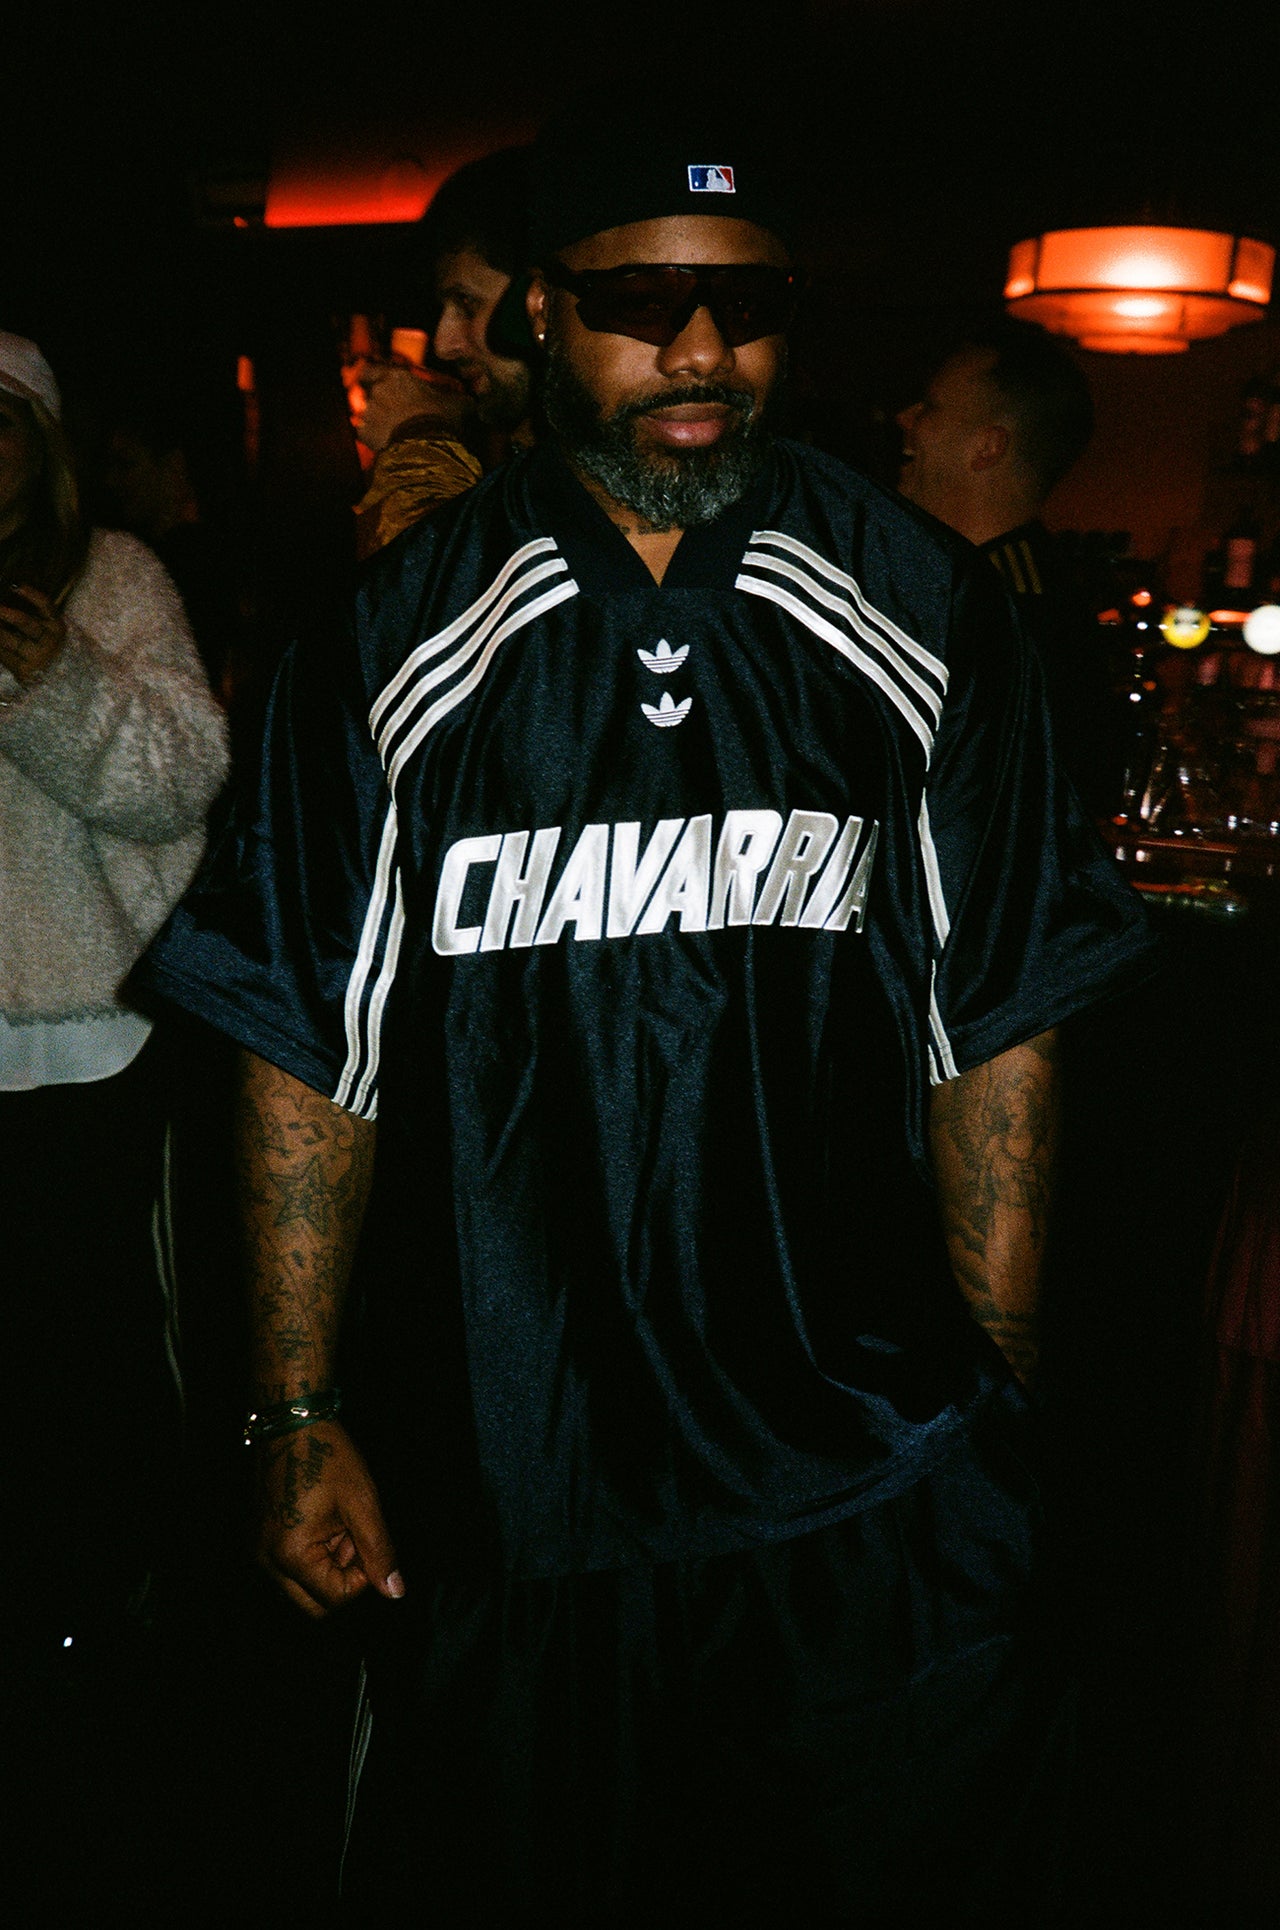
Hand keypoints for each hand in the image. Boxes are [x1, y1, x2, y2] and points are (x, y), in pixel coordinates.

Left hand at [0, 584, 64, 685]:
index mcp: (56, 626)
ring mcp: (37, 657)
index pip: (46, 607)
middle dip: (6, 613)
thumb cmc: (47, 648)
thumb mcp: (46, 631)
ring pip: (9, 639)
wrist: (61, 683)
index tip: (17, 586)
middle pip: (25, 623)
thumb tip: (10, 596)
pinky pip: (4, 655)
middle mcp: (49, 641)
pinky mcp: (24, 670)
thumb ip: (32, 616)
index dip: (32, 596)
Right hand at [256, 1419, 404, 1618]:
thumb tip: (394, 1592)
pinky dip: (313, 1556)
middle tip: (353, 1539)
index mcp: (290, 1554)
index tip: (365, 1541)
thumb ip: (378, 1552)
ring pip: (303, 1589)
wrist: (293, 1422)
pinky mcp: (261, 1541)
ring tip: (338, 1525)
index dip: (361, 1577)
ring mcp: (260, 1552)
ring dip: (328, 1568)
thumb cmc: (329, 1457)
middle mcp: (267, 1561)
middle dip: (342, 1580)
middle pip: (314, 1606)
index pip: (335, 1599)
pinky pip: (291, 1569)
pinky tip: (325, 1523)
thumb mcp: (363, 1504)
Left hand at [356, 363, 468, 450]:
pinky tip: (387, 443)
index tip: (376, 384)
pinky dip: (373, 438)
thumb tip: (472, 402)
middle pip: (368, 393)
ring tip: (393, 432)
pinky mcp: (365, 432)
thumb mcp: (456, 405)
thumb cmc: (439, 419)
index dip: (371, 377)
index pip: (369, 370)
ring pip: (366, 414)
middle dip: (377, 402)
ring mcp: (369, 411)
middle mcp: (378, 390)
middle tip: (393, 413)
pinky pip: (365, 434)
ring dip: (376, 421)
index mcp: (397, 377)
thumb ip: (460, 400)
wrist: (425, 444)